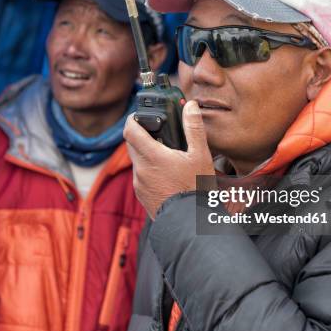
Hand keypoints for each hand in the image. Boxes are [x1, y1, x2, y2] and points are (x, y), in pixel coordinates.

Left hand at [123, 100, 214, 218]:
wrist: (189, 223)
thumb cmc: (196, 190)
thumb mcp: (200, 155)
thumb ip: (194, 128)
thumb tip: (189, 107)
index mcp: (152, 156)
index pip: (130, 130)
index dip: (132, 119)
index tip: (138, 115)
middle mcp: (141, 170)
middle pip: (131, 144)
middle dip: (141, 135)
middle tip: (157, 133)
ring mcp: (140, 184)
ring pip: (137, 161)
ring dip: (146, 154)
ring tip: (166, 155)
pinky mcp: (142, 195)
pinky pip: (140, 176)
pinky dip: (149, 170)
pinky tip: (166, 174)